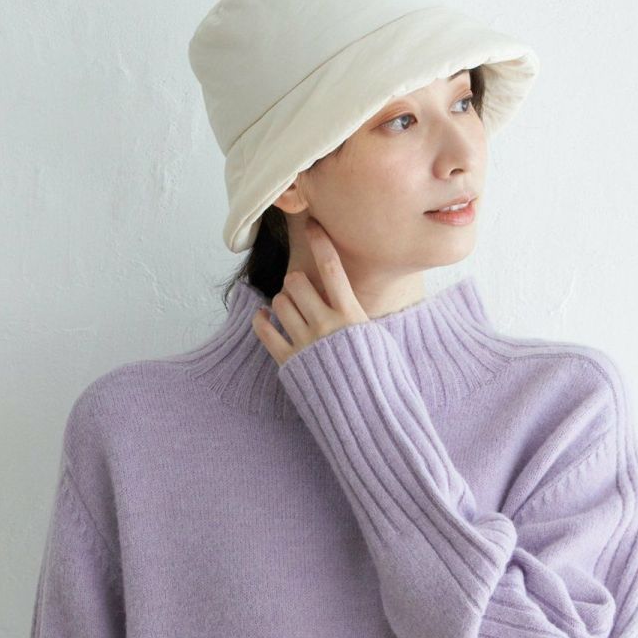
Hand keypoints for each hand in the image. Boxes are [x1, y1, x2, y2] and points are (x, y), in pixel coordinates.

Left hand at [251, 217, 367, 364]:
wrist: (365, 413)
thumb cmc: (376, 377)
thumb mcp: (377, 340)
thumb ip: (360, 316)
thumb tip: (356, 296)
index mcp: (351, 315)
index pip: (331, 267)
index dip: (320, 240)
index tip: (312, 224)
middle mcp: (325, 325)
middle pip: (296, 282)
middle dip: (295, 283)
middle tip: (301, 293)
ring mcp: (305, 343)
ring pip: (279, 303)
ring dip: (281, 302)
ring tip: (288, 310)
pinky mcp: (289, 362)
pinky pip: (265, 331)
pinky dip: (261, 321)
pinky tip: (264, 318)